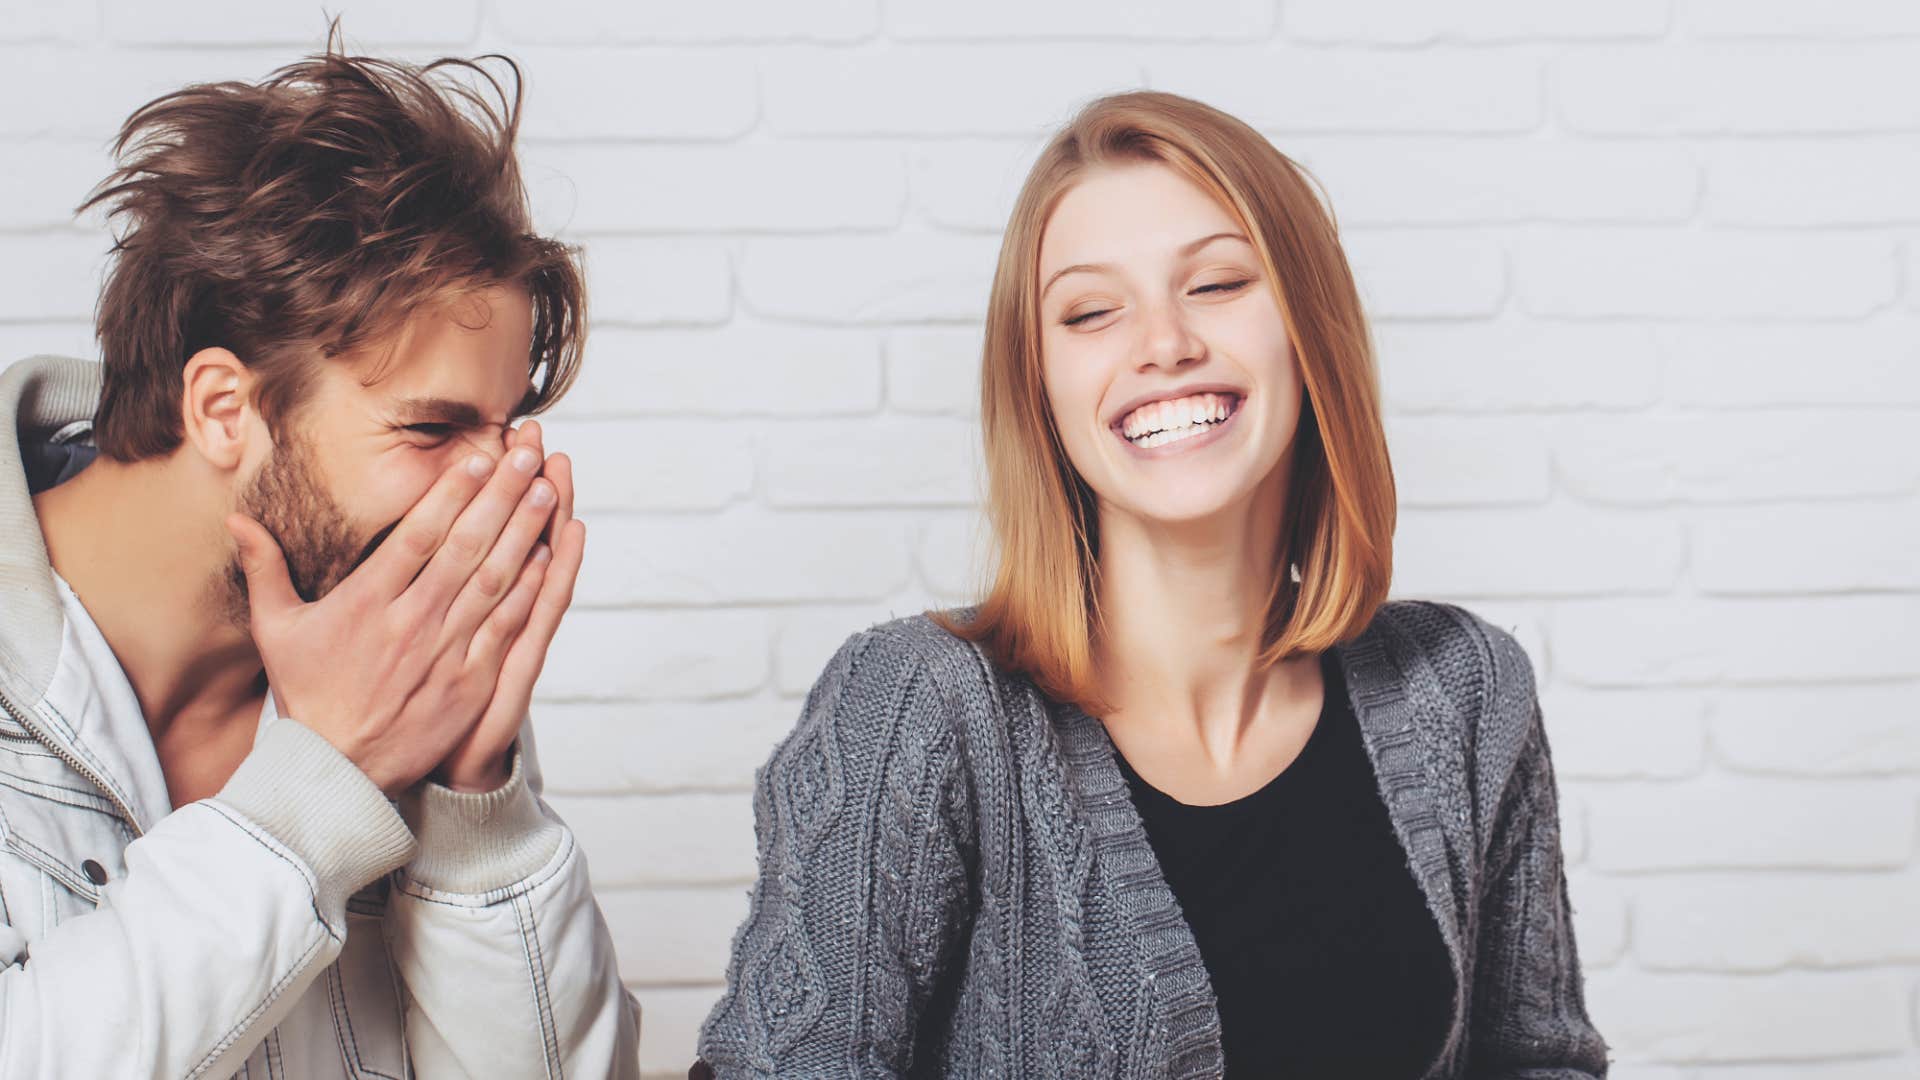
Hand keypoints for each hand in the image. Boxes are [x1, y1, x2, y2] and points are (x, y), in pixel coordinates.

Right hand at [227, 437, 561, 795]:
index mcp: (366, 603)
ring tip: (545, 491)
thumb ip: (265, 570)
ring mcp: (444, 653)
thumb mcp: (276, 631)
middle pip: (464, 547)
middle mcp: (410, 622)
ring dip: (523, 534)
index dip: (450, 494)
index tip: (477, 457)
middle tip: (526, 454)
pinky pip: (506, 628)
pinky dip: (529, 592)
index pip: (416, 536)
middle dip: (499, 496)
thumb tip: (238, 519)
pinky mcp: (470, 682)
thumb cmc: (307, 695)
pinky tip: (550, 558)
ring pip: (493, 581)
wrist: (336, 770)